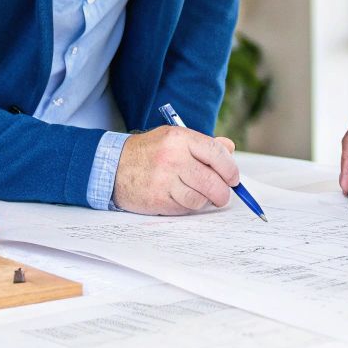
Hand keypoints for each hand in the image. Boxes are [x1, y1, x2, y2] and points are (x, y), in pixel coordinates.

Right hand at [113, 126, 241, 214]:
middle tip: (222, 195)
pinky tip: (181, 198)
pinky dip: (188, 207)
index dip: (230, 169)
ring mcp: (164, 180)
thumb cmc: (149, 152)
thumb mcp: (174, 138)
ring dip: (205, 201)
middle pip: (213, 181)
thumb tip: (230, 149)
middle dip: (223, 192)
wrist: (114, 166)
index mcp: (180, 138)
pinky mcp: (158, 199)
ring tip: (199, 195)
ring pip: (201, 199)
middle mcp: (173, 157)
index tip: (233, 178)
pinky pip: (185, 209)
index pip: (217, 153)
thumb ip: (203, 144)